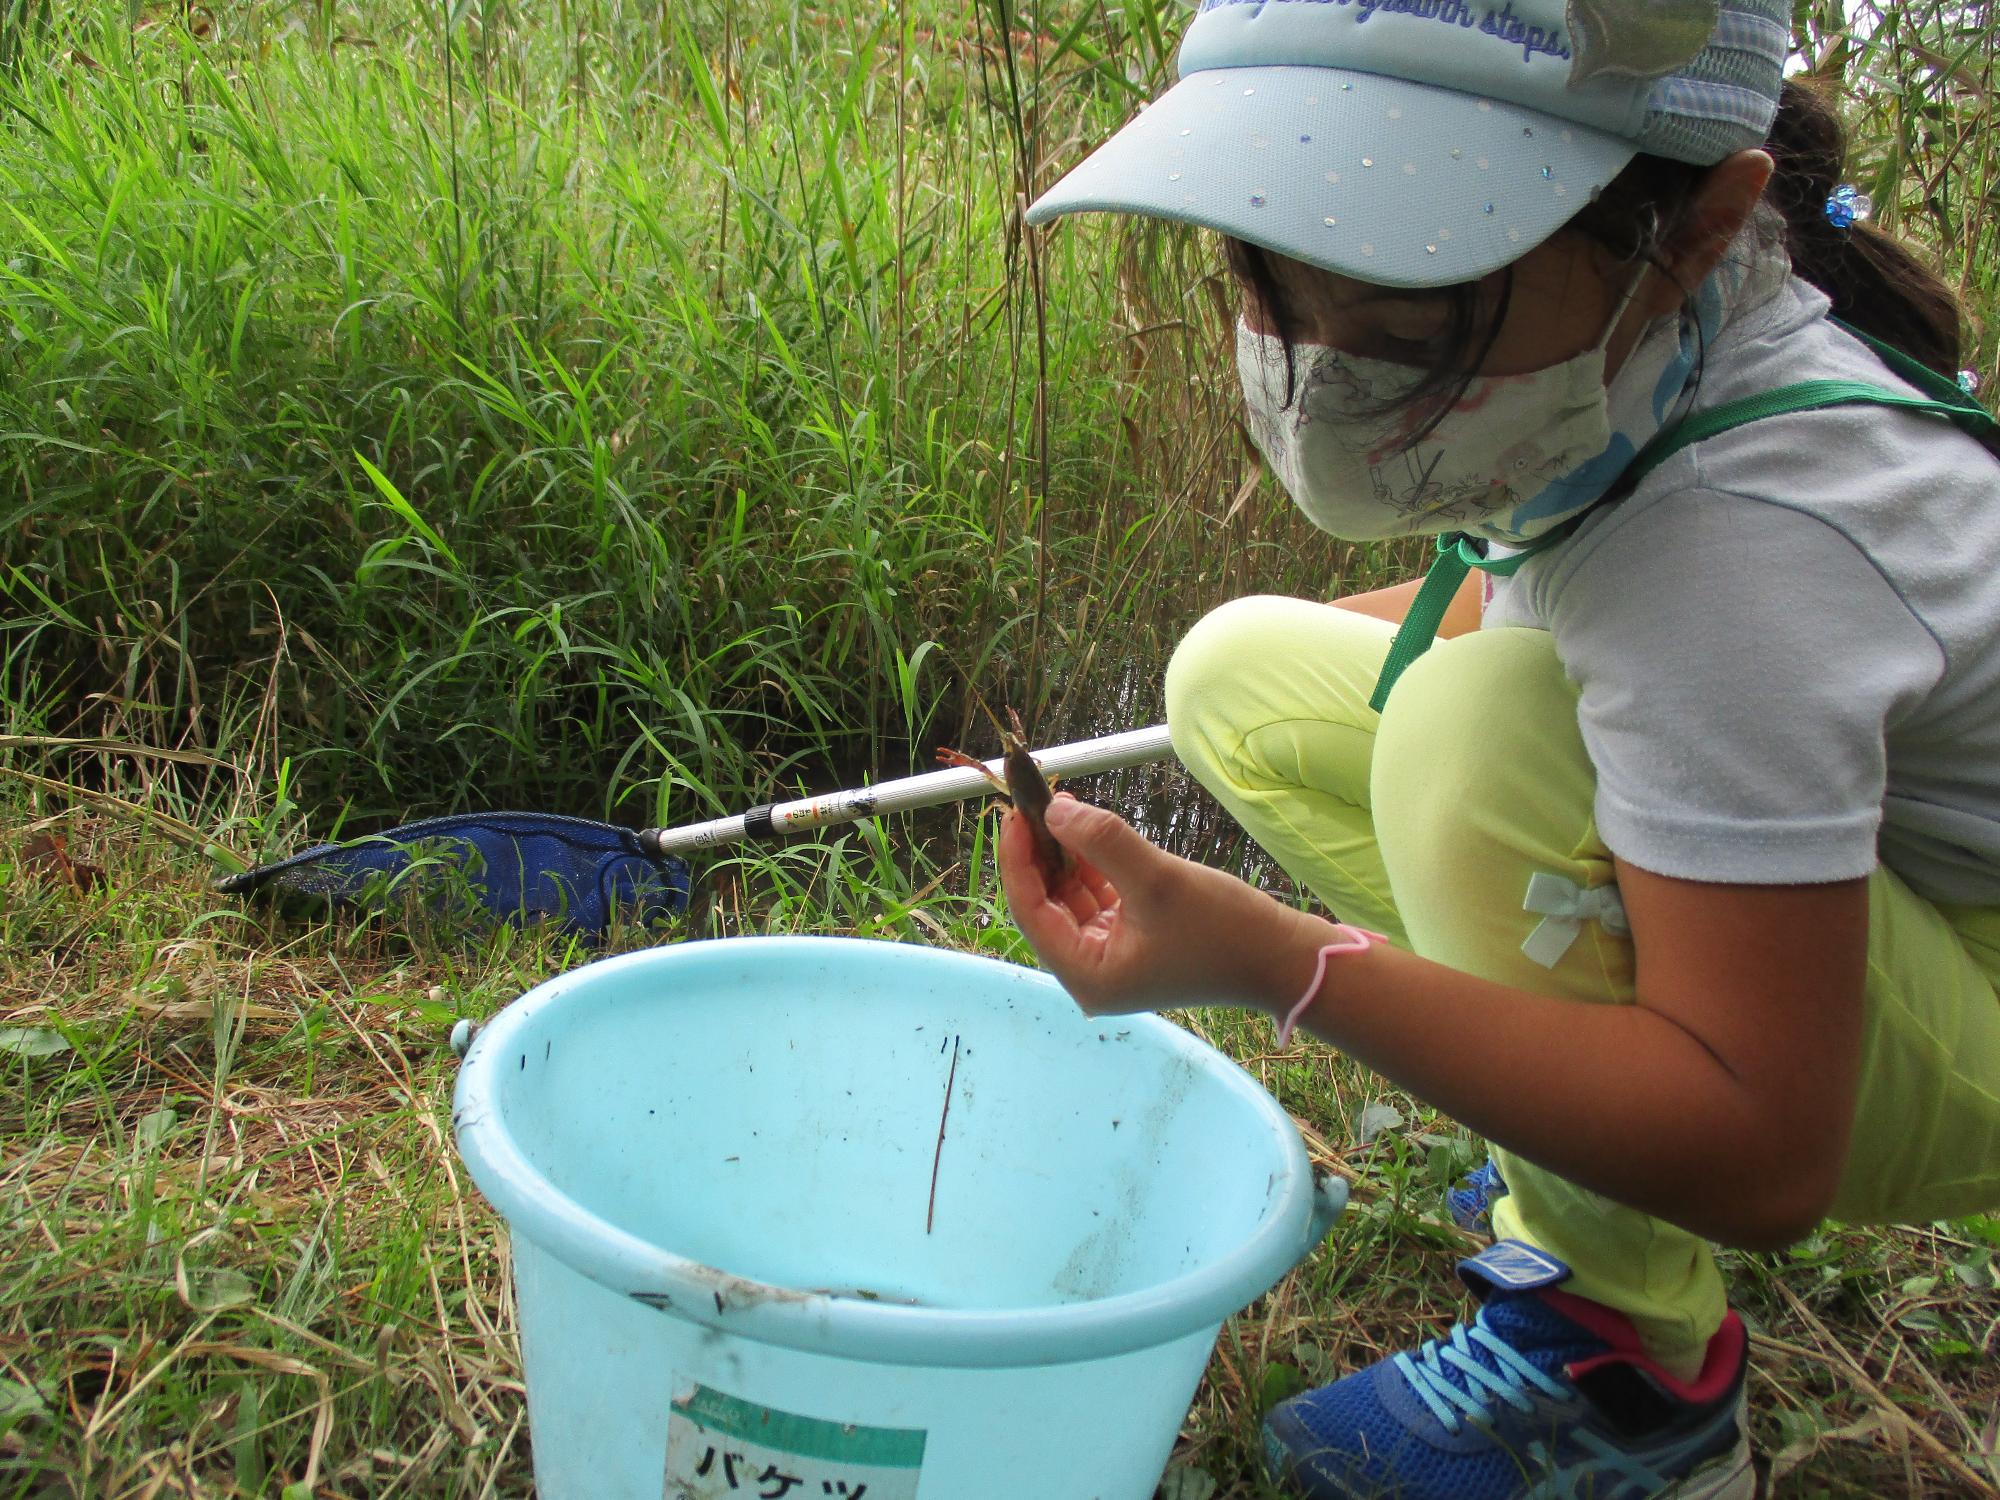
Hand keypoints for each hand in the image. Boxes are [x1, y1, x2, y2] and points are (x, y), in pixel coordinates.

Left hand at [996, 793, 1324, 1015]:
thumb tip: (1053, 810)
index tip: (1015, 812)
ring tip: (1058, 807)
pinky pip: (1096, 897)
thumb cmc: (1224, 929)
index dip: (1018, 860)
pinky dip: (1089, 865)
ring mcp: (1110, 957)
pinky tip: (1085, 829)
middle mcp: (1091, 973)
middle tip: (1031, 802)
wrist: (1281, 958)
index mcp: (1087, 977)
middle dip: (1039, 853)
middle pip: (1046, 904)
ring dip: (1063, 854)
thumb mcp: (1157, 879)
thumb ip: (1102, 841)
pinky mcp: (1131, 940)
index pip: (1031, 912)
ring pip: (1069, 898)